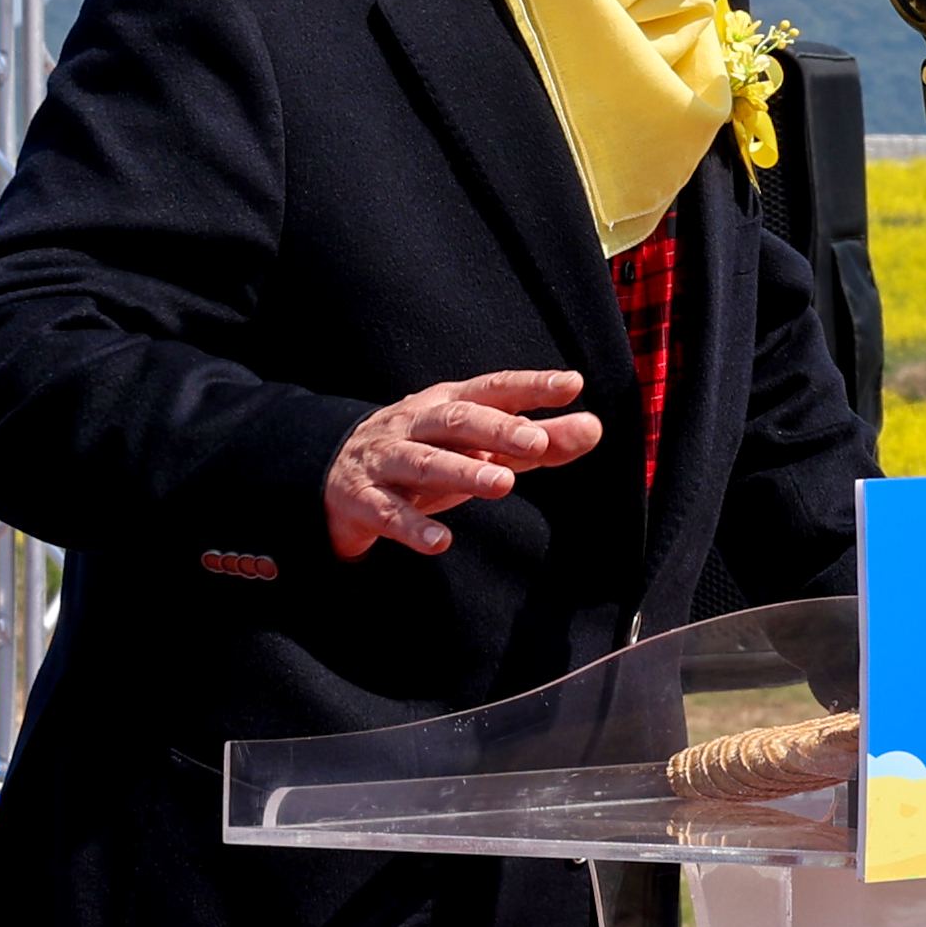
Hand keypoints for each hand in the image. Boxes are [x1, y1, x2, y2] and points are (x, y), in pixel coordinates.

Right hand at [326, 371, 598, 561]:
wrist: (331, 472)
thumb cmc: (425, 454)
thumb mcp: (480, 445)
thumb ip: (539, 441)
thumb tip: (594, 428)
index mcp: (448, 404)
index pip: (494, 388)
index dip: (531, 385)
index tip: (571, 384)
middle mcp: (416, 424)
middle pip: (457, 419)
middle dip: (497, 429)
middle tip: (536, 443)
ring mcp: (386, 460)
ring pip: (422, 461)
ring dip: (460, 470)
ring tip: (501, 483)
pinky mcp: (362, 500)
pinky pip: (387, 513)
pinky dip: (413, 527)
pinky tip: (441, 542)